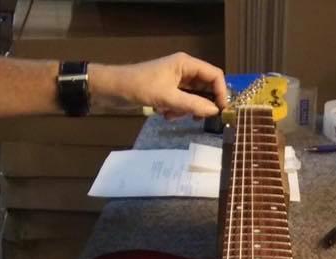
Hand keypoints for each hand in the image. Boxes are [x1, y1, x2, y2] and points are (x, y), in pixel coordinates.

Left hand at [91, 52, 227, 119]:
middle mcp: (184, 70)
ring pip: (194, 98)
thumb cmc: (140, 87)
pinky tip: (164, 114)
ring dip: (186, 110)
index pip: (214, 75)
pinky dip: (177, 111)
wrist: (114, 89)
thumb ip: (193, 105)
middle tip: (195, 118)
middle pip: (205, 88)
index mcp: (186, 64)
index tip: (221, 111)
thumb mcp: (168, 98)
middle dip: (201, 104)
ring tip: (171, 115)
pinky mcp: (169, 90)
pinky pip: (182, 102)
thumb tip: (215, 111)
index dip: (221, 92)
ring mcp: (176, 80)